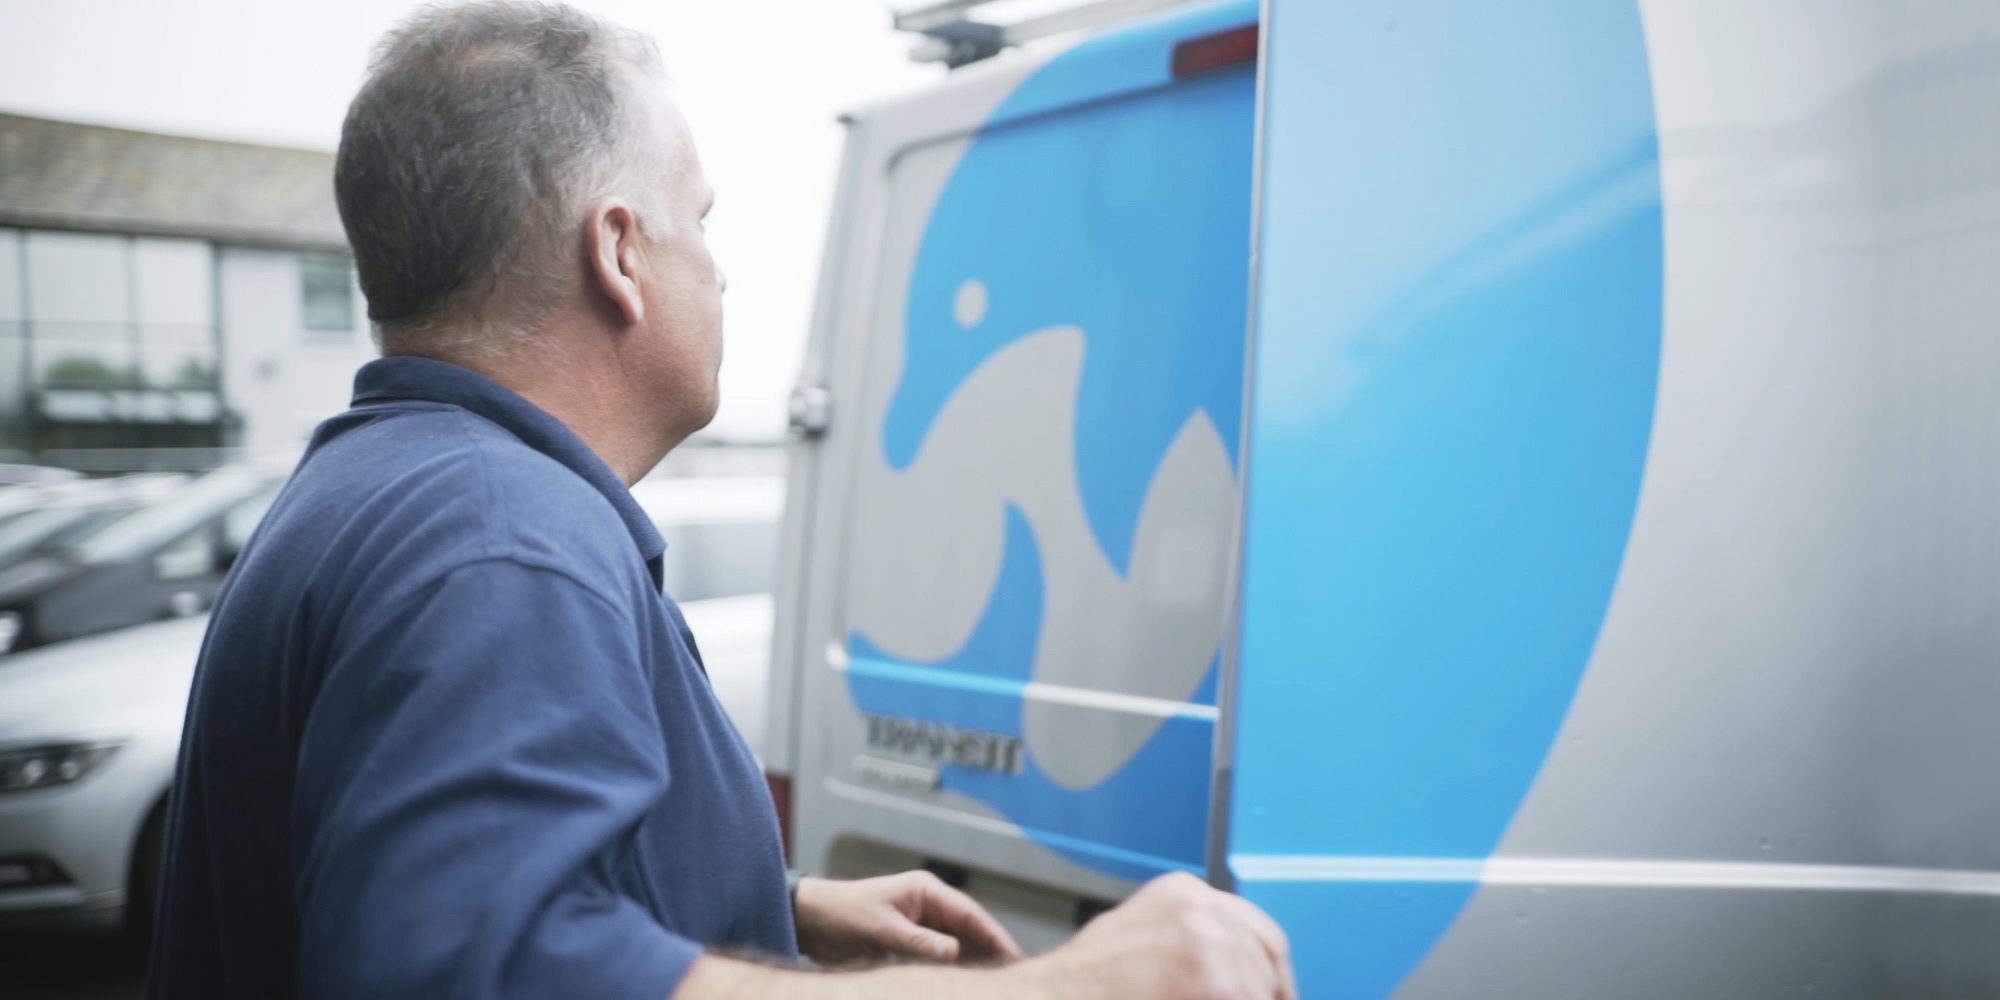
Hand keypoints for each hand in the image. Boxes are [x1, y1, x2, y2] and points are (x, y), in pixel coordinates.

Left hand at [793, 871, 1022, 967]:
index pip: (970, 915)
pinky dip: (952, 971)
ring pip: (958, 948)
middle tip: (1013, 981)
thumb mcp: (880, 930)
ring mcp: (922, 924)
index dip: (995, 937)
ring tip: (993, 986)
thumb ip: (918, 942)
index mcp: (926, 891)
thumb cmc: (842, 915)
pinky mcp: (912, 942)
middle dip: (991, 954)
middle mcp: (929, 906)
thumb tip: (956, 952)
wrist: (809, 920)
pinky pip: (940, 958)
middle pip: (971, 932)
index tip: (1015, 958)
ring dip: (973, 966)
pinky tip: (962, 985)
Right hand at [1024, 871, 1294, 999]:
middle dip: (1265, 989)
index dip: (1268, 967)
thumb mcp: (1142, 936)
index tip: (1273, 991)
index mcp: (1184, 892)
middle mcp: (1204, 908)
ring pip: (1264, 988)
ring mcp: (1215, 945)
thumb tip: (1234, 969)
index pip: (1255, 928)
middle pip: (1268, 955)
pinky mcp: (1222, 985)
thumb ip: (1190, 940)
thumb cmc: (1087, 984)